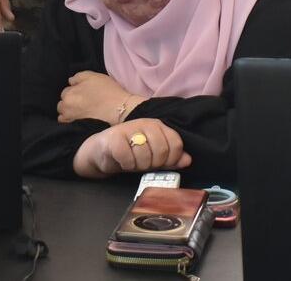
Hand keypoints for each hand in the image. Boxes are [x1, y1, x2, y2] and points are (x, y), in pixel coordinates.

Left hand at [59, 71, 141, 124]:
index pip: (65, 91)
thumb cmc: (106, 90)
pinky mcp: (77, 126)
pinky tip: (77, 117)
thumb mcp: (92, 76)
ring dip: (68, 110)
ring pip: (63, 113)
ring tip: (79, 109)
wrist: (117, 107)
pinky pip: (66, 123)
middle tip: (81, 100)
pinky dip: (69, 120)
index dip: (74, 90)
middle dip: (69, 100)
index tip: (83, 91)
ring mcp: (71, 118)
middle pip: (63, 103)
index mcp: (68, 94)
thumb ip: (77, 77)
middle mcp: (66, 107)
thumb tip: (70, 81)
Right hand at [72, 119, 191, 178]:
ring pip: (145, 156)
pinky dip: (126, 165)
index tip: (162, 164)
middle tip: (145, 164)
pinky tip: (123, 161)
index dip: (172, 159)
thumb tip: (188, 160)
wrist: (102, 151)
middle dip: (154, 164)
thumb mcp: (153, 156)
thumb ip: (171, 158)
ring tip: (133, 162)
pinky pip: (128, 158)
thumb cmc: (131, 153)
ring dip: (139, 166)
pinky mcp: (114, 138)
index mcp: (158, 126)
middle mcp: (145, 123)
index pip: (176, 144)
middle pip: (162, 150)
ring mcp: (129, 128)